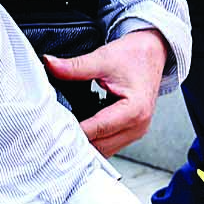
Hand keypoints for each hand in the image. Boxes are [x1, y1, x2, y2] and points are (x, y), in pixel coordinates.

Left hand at [47, 30, 168, 158]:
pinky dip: (92, 140)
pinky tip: (77, 130)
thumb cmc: (135, 56)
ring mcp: (135, 132)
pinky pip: (107, 145)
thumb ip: (75, 66)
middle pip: (99, 146)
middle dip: (76, 140)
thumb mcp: (103, 59)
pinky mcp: (130, 132)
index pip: (97, 129)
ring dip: (83, 144)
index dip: (72, 130)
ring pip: (103, 150)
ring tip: (62, 131)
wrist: (153, 52)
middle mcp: (138, 126)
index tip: (51, 126)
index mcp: (135, 110)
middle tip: (51, 130)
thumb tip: (50, 64)